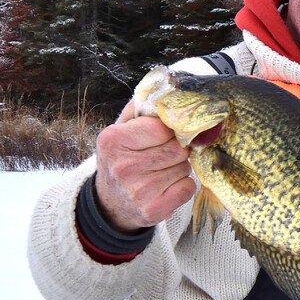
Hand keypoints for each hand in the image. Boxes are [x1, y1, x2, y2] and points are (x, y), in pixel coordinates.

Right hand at [93, 99, 196, 232]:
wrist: (110, 205)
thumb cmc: (120, 163)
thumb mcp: (118, 134)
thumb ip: (137, 112)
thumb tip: (159, 91)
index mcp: (113, 140)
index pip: (162, 127)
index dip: (169, 130)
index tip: (164, 135)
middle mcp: (124, 166)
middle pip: (177, 148)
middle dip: (177, 149)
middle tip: (163, 155)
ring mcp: (139, 190)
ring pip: (184, 167)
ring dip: (179, 167)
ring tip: (161, 171)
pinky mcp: (154, 209)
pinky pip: (188, 187)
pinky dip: (183, 185)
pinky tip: (167, 186)